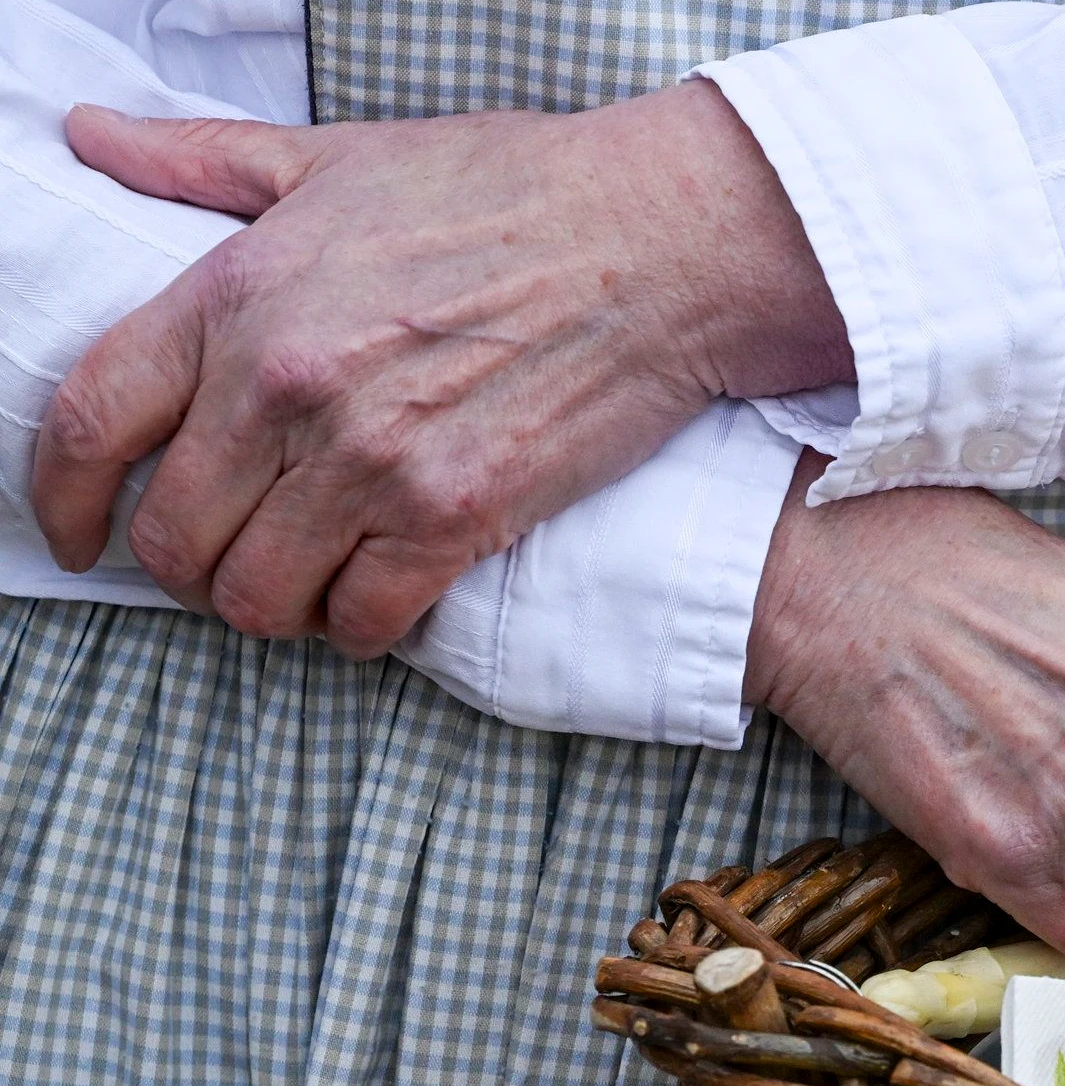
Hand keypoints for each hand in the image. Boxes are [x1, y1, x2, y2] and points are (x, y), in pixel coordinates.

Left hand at [32, 84, 846, 657]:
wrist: (659, 242)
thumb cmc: (513, 191)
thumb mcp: (339, 160)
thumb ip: (206, 162)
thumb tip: (93, 140)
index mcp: (240, 296)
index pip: (97, 421)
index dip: (64, 496)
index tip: (74, 532)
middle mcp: (289, 386)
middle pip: (175, 536)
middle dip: (187, 566)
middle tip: (224, 561)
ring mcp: (372, 459)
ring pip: (260, 595)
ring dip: (271, 606)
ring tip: (302, 585)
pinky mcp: (458, 513)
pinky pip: (365, 616)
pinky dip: (360, 625)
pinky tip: (376, 601)